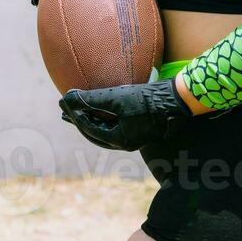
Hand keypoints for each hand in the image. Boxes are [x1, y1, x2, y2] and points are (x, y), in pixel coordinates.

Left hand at [59, 79, 194, 151]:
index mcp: (120, 140)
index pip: (89, 128)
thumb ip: (91, 99)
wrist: (179, 98)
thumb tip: (66, 98)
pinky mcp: (142, 125)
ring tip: (81, 109)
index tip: (62, 102)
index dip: (74, 115)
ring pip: (107, 129)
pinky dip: (106, 115)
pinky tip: (105, 105)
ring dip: (92, 119)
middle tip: (65, 112)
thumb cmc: (148, 100)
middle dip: (80, 121)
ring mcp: (136, 135)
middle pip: (96, 133)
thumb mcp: (117, 98)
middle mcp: (127, 142)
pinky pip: (117, 123)